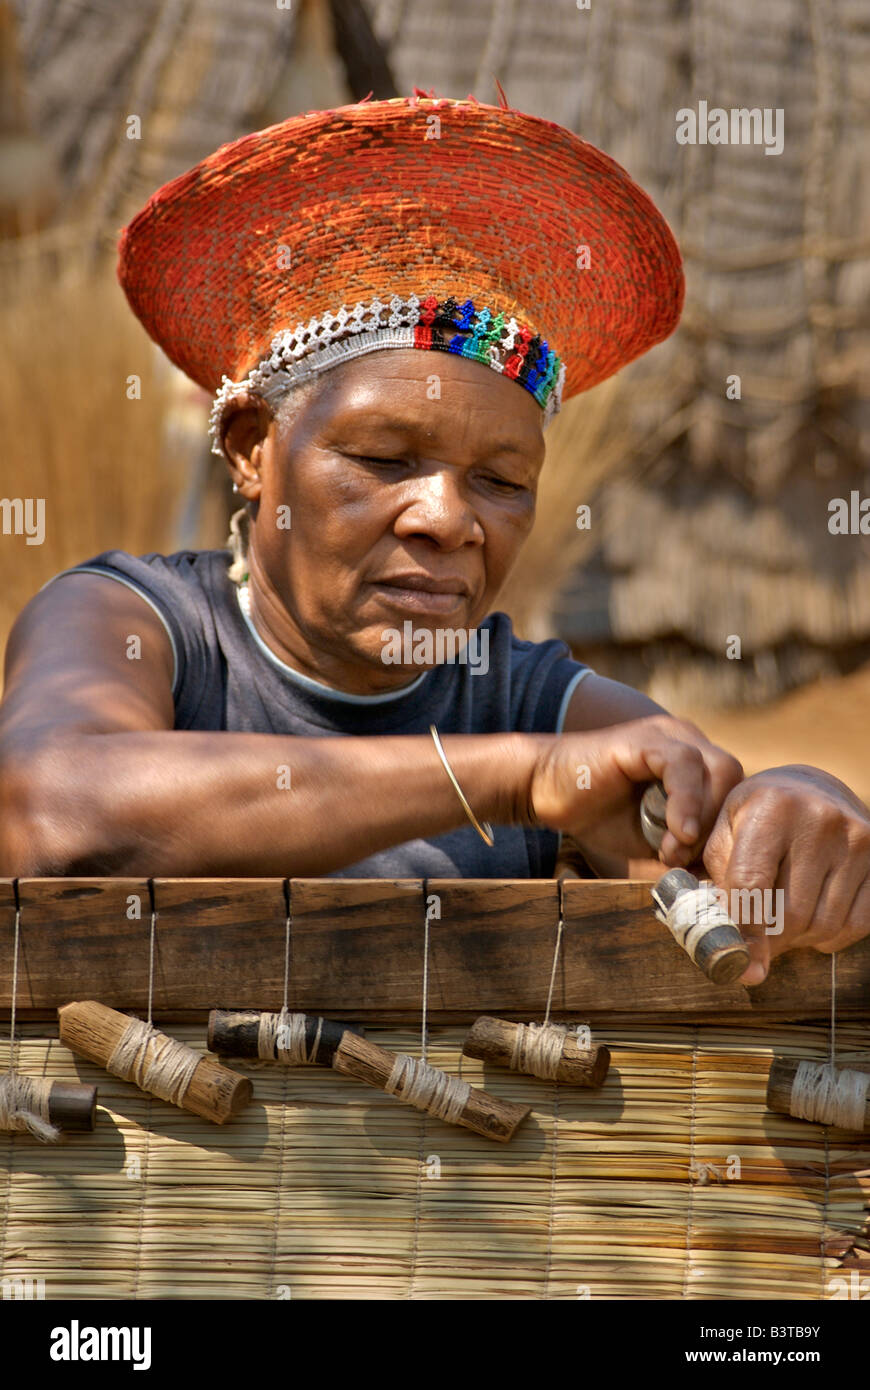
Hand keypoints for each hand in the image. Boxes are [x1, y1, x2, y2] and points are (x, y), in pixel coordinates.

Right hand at [530, 715, 742, 862]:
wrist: (544, 792)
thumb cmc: (596, 816)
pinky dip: (687, 801)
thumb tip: (719, 882)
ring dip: (704, 817)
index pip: (734, 791)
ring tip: (674, 848)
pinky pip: (683, 764)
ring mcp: (668, 735)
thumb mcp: (651, 843)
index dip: (726, 830)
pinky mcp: (646, 739)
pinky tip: (675, 832)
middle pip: (735, 779)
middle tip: (688, 858)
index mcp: (694, 764)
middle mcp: (688, 742)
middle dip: (719, 825)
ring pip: (718, 769)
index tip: (704, 866)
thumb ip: (685, 853)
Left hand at [702, 765, 869, 984]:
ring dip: (799, 940)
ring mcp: (856, 840)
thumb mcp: (726, 832)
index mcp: (772, 808)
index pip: (752, 884)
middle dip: (770, 940)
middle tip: (757, 945)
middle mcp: (819, 820)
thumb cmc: (756, 817)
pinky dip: (830, 937)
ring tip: (782, 924)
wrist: (810, 789)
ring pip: (824, 924)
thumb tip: (722, 938)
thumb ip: (718, 880)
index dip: (744, 932)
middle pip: (791, 913)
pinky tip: (812, 920)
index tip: (740, 966)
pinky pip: (857, 924)